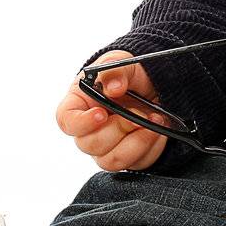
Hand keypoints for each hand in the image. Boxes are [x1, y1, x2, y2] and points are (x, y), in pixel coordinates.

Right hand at [54, 51, 168, 170]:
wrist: (154, 86)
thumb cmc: (128, 75)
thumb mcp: (122, 62)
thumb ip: (114, 71)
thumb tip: (113, 88)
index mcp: (78, 105)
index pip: (67, 121)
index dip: (81, 122)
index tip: (101, 114)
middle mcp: (88, 131)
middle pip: (90, 144)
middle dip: (120, 128)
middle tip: (140, 114)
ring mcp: (107, 148)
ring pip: (112, 160)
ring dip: (137, 141)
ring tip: (154, 120)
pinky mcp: (128, 157)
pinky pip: (135, 162)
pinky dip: (150, 146)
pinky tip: (158, 129)